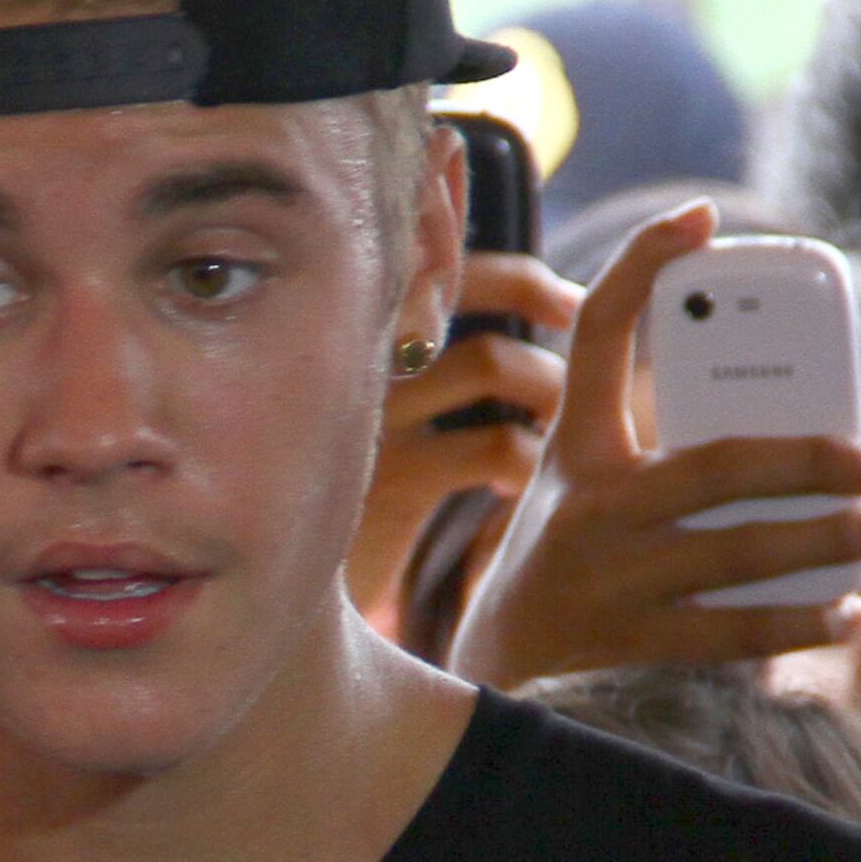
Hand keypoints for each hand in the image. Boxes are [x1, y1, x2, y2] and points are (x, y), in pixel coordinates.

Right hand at [361, 252, 573, 610]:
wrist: (281, 598)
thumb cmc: (341, 512)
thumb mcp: (369, 434)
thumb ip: (420, 383)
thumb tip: (518, 343)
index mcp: (345, 341)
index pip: (430, 263)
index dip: (509, 274)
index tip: (566, 305)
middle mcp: (348, 362)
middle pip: (459, 287)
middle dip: (535, 297)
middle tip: (579, 331)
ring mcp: (367, 421)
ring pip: (489, 360)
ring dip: (546, 386)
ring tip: (554, 426)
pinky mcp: (391, 487)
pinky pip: (496, 445)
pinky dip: (529, 458)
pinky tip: (515, 486)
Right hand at [446, 203, 860, 685]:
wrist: (499, 659)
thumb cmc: (571, 547)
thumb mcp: (585, 478)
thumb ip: (661, 437)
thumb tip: (798, 413)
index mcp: (574, 444)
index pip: (597, 333)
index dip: (642, 265)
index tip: (702, 217)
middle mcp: (587, 504)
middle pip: (716, 464)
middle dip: (814, 461)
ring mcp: (607, 576)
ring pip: (739, 551)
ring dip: (829, 538)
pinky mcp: (628, 642)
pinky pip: (733, 629)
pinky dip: (802, 621)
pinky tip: (850, 609)